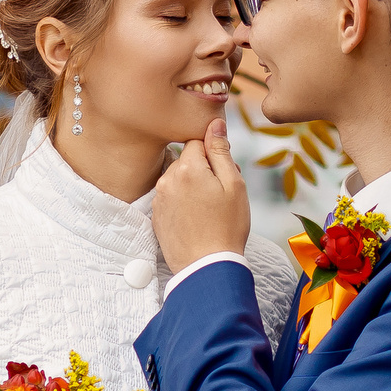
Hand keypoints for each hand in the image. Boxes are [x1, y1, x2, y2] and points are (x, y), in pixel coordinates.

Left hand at [155, 119, 250, 272]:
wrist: (206, 267)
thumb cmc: (227, 227)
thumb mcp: (234, 185)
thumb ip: (221, 150)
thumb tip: (215, 123)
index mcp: (187, 167)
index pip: (197, 141)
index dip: (214, 153)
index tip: (224, 170)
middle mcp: (167, 178)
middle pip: (186, 160)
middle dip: (203, 169)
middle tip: (221, 193)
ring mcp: (159, 198)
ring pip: (178, 178)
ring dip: (192, 186)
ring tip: (209, 209)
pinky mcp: (156, 215)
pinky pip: (171, 197)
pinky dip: (182, 202)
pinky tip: (196, 219)